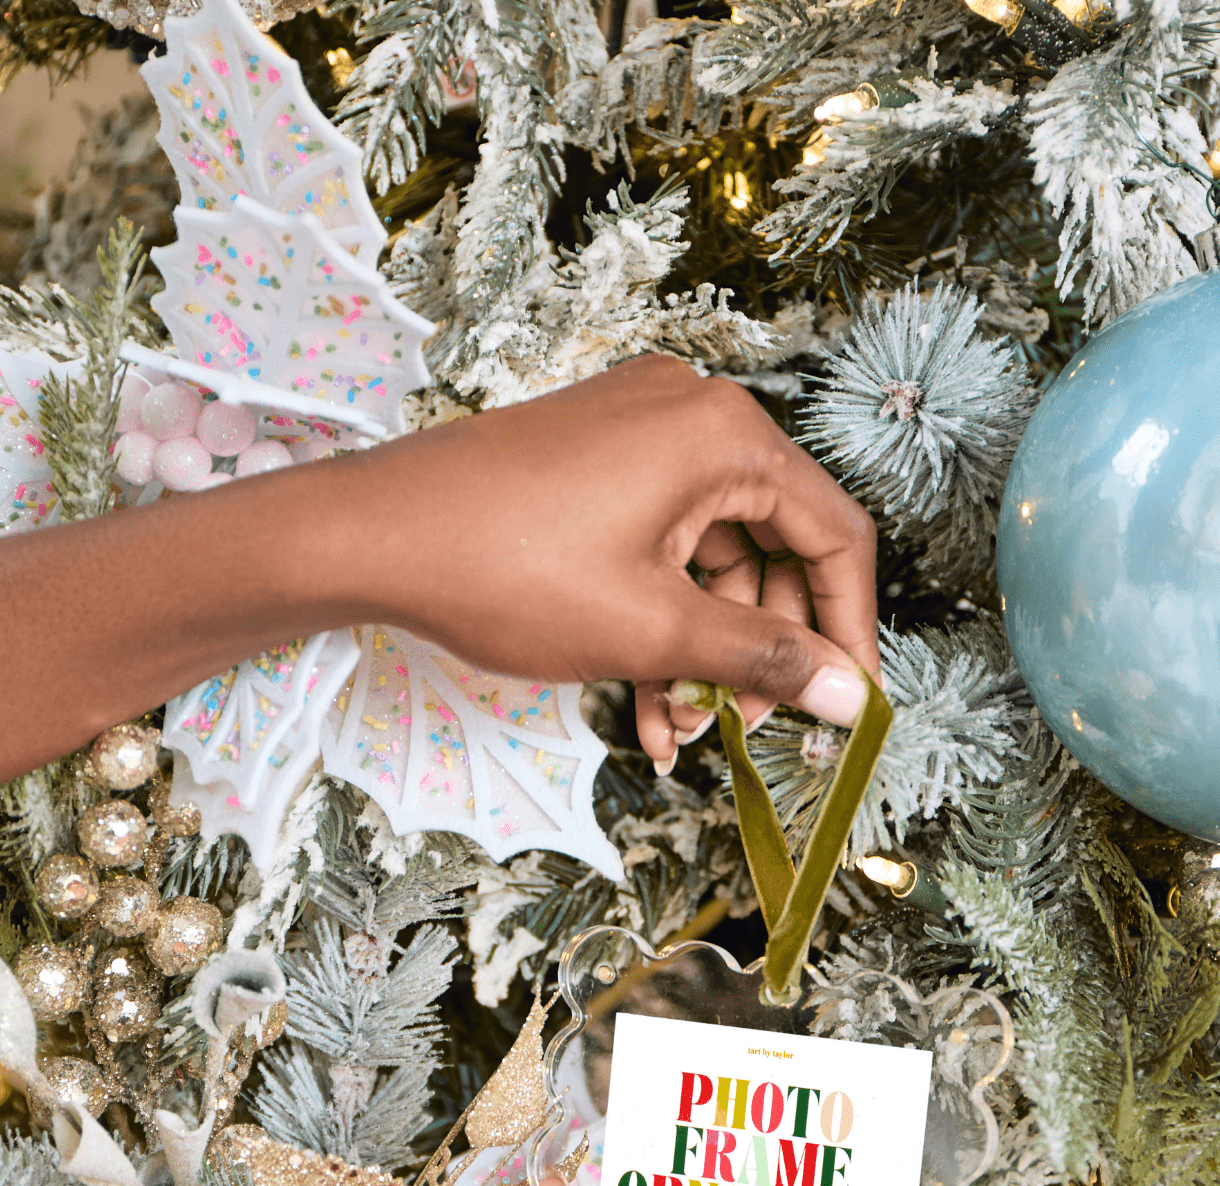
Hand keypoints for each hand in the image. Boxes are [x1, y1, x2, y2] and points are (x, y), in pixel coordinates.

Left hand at [341, 355, 880, 768]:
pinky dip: (658, 621)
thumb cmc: (506, 569)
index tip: (847, 701)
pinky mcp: (597, 464)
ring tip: (670, 732)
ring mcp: (639, 435)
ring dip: (701, 654)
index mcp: (723, 436)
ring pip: (711, 561)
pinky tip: (640, 704)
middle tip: (737, 728)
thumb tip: (848, 693)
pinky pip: (660, 546)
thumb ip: (761, 660)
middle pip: (773, 551)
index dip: (848, 629)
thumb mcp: (652, 630)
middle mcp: (690, 418)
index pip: (832, 535)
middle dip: (757, 653)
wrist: (370, 537)